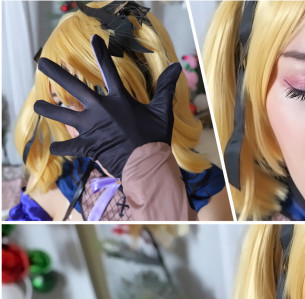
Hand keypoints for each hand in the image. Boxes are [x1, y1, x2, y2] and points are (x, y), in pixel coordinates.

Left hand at [33, 35, 181, 178]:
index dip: (101, 53)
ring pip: (60, 114)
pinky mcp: (86, 144)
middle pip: (73, 86)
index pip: (109, 70)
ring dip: (48, 109)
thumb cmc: (155, 137)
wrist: (146, 163)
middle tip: (42, 63)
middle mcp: (100, 109)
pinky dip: (60, 147)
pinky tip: (54, 147)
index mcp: (119, 99)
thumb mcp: (162, 110)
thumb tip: (177, 66)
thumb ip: (166, 87)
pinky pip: (67, 146)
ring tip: (37, 105)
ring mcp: (90, 126)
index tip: (94, 40)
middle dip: (56, 73)